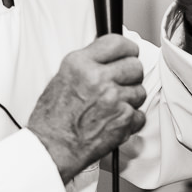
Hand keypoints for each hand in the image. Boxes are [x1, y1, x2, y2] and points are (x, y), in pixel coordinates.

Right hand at [27, 35, 147, 180]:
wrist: (51, 148)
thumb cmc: (52, 119)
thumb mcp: (62, 78)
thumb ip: (87, 64)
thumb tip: (109, 57)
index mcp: (80, 63)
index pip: (118, 43)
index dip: (127, 49)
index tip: (128, 55)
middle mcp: (97, 77)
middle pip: (135, 66)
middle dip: (130, 76)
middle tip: (120, 86)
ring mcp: (113, 98)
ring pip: (140, 91)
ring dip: (130, 100)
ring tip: (111, 108)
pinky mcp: (123, 119)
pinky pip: (139, 114)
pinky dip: (130, 121)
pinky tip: (113, 122)